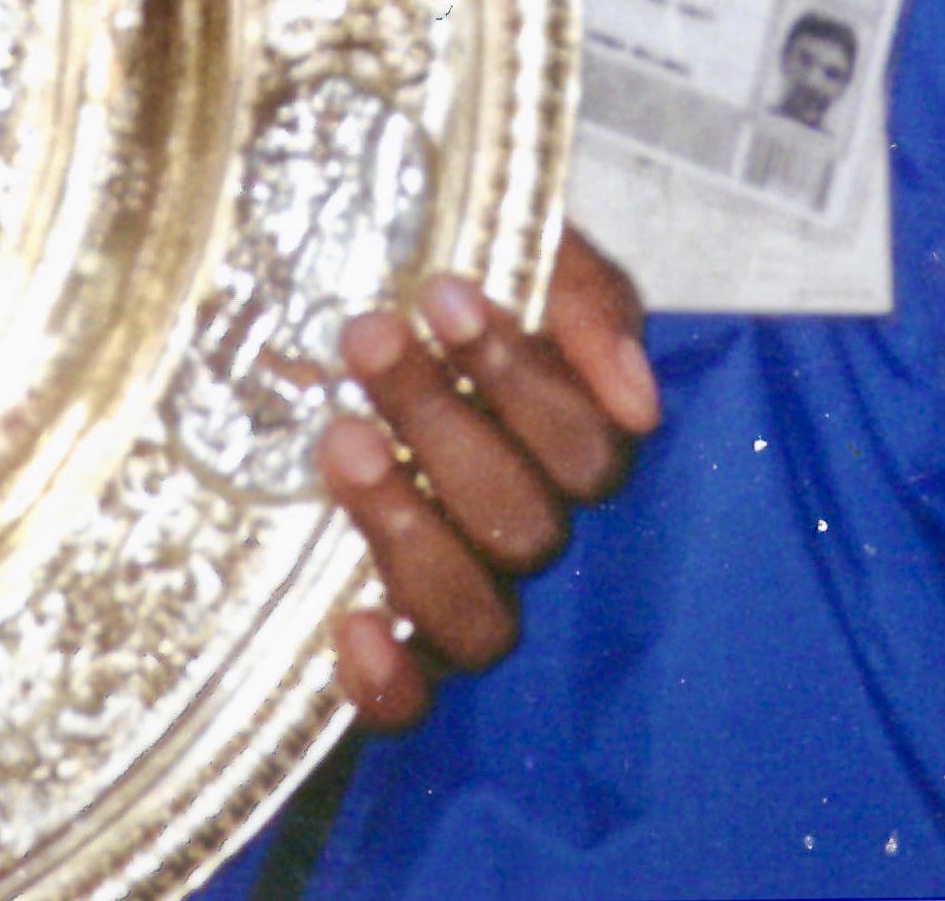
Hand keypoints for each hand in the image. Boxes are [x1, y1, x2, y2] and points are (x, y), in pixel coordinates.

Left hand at [312, 229, 659, 732]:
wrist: (307, 264)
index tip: (442, 292)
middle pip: (525, 528)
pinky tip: (354, 625)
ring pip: (479, 618)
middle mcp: (522, 530)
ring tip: (338, 437)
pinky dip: (389, 682)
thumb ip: (581, 295)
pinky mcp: (385, 645)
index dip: (519, 379)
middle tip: (364, 338)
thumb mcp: (507, 241)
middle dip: (439, 427)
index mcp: (563, 443)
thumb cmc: (421, 266)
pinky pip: (411, 704)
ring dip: (408, 529)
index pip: (585, 453)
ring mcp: (457, 592)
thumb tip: (636, 404)